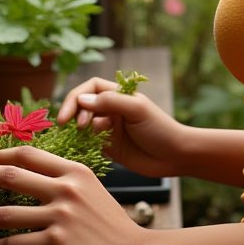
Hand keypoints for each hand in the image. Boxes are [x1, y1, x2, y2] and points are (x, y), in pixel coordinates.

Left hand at [0, 147, 149, 244]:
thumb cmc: (117, 229)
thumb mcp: (95, 193)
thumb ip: (69, 185)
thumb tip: (39, 185)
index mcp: (75, 171)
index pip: (29, 155)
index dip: (2, 154)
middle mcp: (65, 189)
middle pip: (11, 176)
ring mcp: (60, 216)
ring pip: (6, 212)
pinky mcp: (57, 244)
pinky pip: (17, 244)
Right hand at [56, 77, 186, 177]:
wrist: (175, 156)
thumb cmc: (161, 129)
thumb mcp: (137, 110)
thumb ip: (110, 102)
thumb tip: (81, 100)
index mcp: (119, 95)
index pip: (90, 88)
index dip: (76, 98)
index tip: (68, 115)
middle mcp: (112, 110)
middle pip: (83, 106)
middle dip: (75, 115)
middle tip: (75, 128)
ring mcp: (110, 129)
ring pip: (84, 125)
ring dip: (78, 130)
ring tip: (81, 137)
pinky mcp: (110, 147)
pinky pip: (89, 143)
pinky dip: (82, 144)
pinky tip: (83, 149)